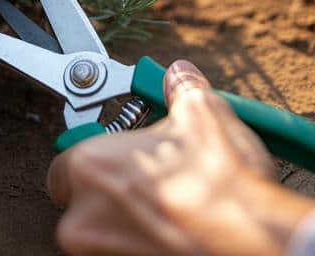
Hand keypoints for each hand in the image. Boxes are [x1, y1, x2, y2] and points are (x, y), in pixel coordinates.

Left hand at [47, 60, 314, 255]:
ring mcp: (100, 251)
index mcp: (89, 165)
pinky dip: (140, 242)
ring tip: (166, 207)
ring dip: (124, 221)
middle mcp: (83, 215)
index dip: (94, 162)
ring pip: (100, 234)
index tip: (118, 159)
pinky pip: (120, 252)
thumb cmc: (219, 180)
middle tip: (148, 184)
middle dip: (108, 195)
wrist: (249, 235)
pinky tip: (172, 228)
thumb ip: (181, 89)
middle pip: (79, 204)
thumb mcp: (203, 113)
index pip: (65, 166)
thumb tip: (179, 76)